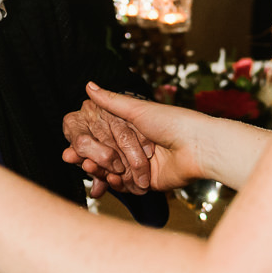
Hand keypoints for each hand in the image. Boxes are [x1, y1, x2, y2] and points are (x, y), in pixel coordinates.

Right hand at [63, 82, 207, 193]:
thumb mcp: (137, 109)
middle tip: (78, 160)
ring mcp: (143, 168)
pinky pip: (129, 187)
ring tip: (91, 169)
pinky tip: (112, 179)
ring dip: (104, 172)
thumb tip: (88, 85)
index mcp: (135, 131)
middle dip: (93, 160)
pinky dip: (119, 184)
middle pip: (108, 159)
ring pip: (116, 174)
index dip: (89, 144)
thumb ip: (111, 101)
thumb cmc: (172, 122)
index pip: (105, 139)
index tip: (73, 147)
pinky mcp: (150, 183)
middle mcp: (137, 149)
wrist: (198, 145)